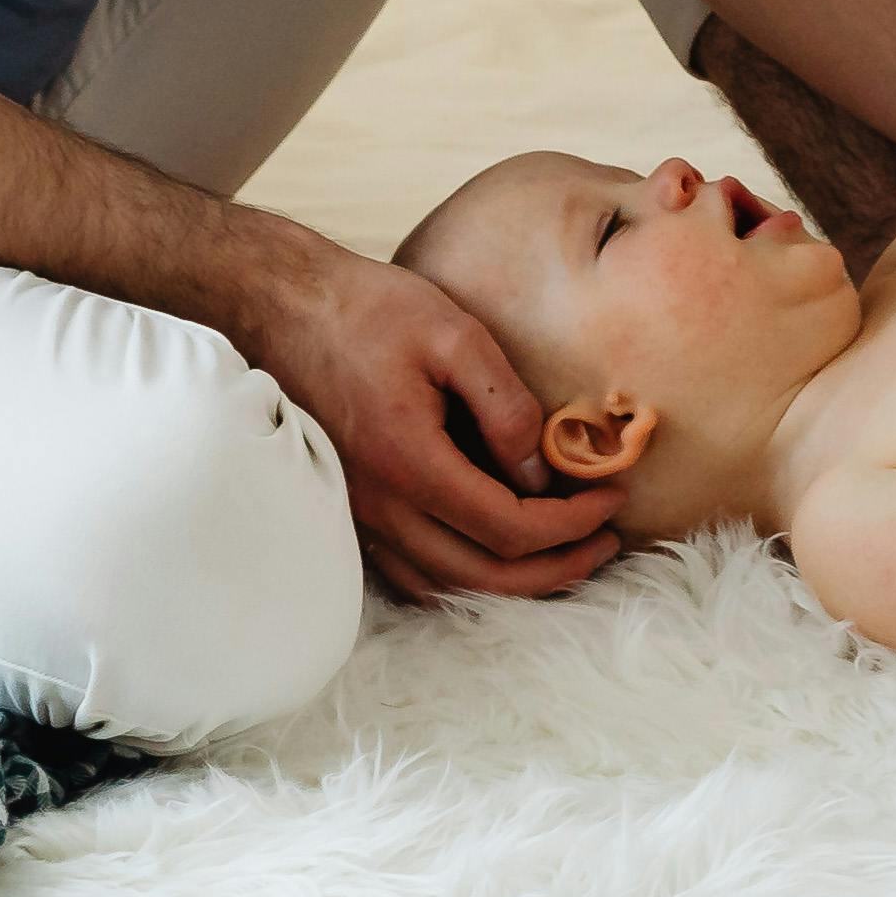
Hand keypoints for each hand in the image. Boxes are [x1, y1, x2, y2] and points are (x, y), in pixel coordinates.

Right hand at [232, 233, 628, 598]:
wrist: (284, 309)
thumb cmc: (369, 311)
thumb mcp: (453, 334)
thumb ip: (505, 405)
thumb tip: (541, 470)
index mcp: (410, 461)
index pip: (509, 528)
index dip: (572, 523)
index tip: (611, 495)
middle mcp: (381, 506)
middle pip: (483, 577)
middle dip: (557, 567)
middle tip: (606, 541)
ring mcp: (360, 517)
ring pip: (447, 587)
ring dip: (514, 585)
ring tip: (566, 555)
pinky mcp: (353, 512)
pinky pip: (414, 574)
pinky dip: (466, 579)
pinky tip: (499, 553)